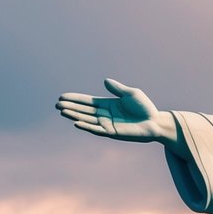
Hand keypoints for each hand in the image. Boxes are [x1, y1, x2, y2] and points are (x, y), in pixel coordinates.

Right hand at [55, 78, 175, 143]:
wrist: (155, 122)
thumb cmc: (145, 107)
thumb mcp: (131, 94)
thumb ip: (117, 88)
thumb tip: (105, 80)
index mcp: (107, 104)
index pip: (87, 101)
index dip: (75, 99)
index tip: (62, 96)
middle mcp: (105, 114)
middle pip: (84, 110)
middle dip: (71, 107)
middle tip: (57, 105)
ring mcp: (107, 124)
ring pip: (87, 120)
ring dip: (75, 116)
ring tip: (62, 111)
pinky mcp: (112, 133)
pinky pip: (97, 130)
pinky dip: (86, 126)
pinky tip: (76, 123)